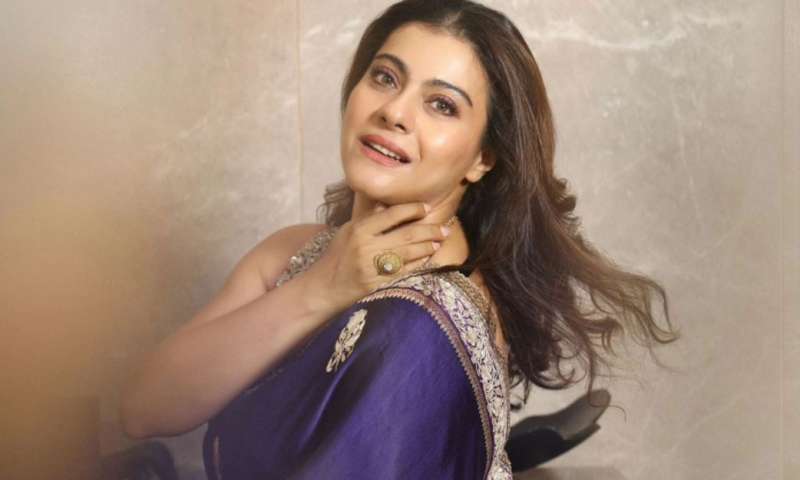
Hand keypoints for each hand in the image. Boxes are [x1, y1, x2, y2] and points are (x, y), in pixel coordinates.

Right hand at [303, 202, 450, 313]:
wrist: (324, 288)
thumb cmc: (337, 256)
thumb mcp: (347, 231)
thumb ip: (369, 219)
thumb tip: (389, 204)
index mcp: (360, 230)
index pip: (392, 214)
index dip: (412, 209)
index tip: (426, 208)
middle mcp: (368, 247)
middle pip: (407, 234)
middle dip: (429, 230)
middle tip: (444, 228)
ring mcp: (374, 267)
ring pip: (410, 253)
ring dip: (428, 246)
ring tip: (439, 241)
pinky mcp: (380, 284)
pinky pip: (406, 271)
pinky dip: (420, 263)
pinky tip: (429, 258)